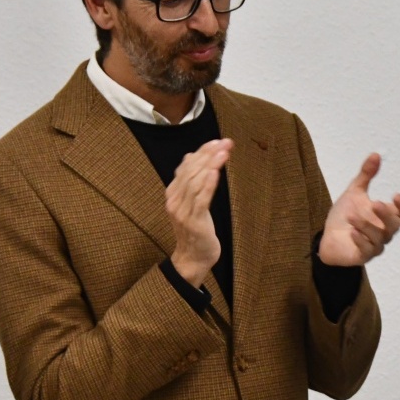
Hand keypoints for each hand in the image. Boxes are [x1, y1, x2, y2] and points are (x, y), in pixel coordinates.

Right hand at [166, 138, 233, 286]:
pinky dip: (207, 185)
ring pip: (195, 182)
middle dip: (209, 154)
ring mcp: (183, 211)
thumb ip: (190, 181)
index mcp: (173, 193)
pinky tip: (215, 173)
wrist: (192, 258)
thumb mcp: (191, 202)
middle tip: (226, 142)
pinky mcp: (194, 222)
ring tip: (223, 152)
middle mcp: (174, 200)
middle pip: (191, 171)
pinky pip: (200, 200)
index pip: (186, 166)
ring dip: (210, 165)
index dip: (201, 152)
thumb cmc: (196, 229)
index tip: (218, 141)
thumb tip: (190, 156)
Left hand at [318, 153, 399, 265]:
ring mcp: (375, 245)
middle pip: (395, 225)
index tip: (395, 195)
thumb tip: (376, 154)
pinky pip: (367, 250)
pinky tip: (352, 232)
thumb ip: (366, 175)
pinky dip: (361, 240)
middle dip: (386, 214)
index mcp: (385, 215)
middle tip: (374, 203)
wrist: (327, 237)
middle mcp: (384, 231)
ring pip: (380, 237)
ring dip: (366, 226)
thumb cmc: (344, 216)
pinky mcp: (363, 255)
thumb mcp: (354, 192)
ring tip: (352, 217)